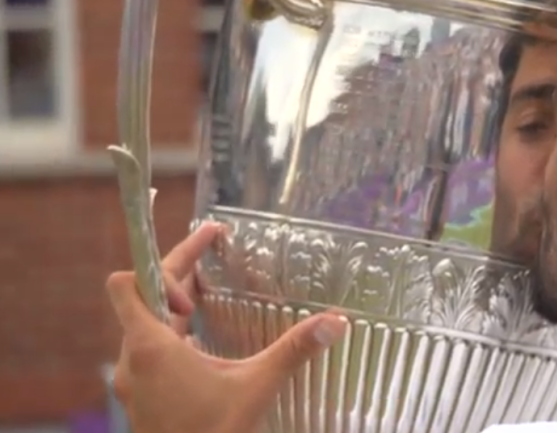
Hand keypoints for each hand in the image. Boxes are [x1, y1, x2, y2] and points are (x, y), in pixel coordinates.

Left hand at [108, 223, 347, 432]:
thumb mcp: (257, 387)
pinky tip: (202, 343)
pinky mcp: (141, 398)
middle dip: (180, 271)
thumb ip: (293, 350)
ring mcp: (133, 381)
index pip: (132, 283)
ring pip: (144, 324)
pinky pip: (149, 350)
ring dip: (173, 303)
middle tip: (214, 246)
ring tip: (207, 294)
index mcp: (151, 347)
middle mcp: (132, 360)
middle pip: (143, 297)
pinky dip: (171, 333)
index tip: (205, 256)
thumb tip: (336, 321)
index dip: (166, 262)